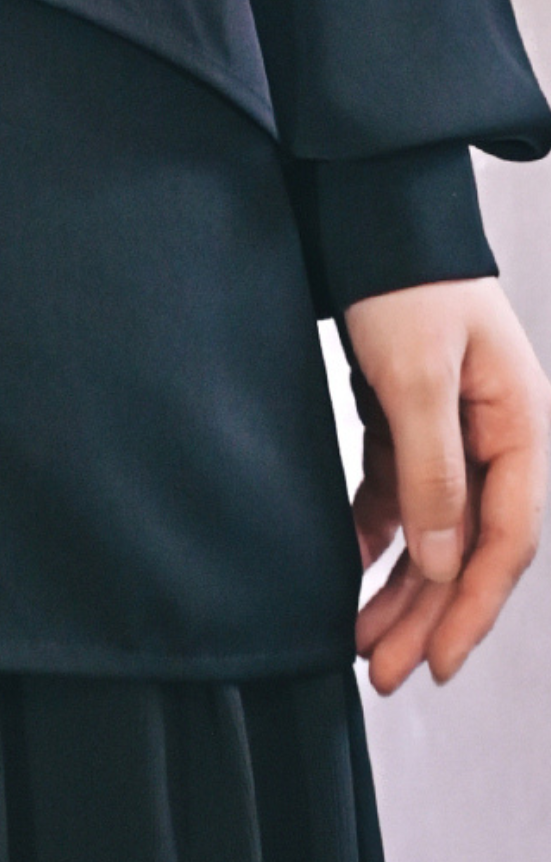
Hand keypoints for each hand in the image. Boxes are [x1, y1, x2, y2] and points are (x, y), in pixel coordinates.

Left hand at [345, 275, 548, 694]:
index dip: (471, 608)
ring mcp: (454, 425)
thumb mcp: (417, 375)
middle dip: (428, 613)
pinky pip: (400, 491)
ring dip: (401, 585)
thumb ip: (433, 472)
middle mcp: (497, 433)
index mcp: (523, 425)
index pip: (506, 540)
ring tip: (361, 641)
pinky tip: (350, 569)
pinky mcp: (409, 413)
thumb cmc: (403, 273)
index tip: (437, 663)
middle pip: (469, 546)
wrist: (366, 200)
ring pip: (434, 527)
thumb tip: (440, 562)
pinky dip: (376, 533)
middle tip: (384, 672)